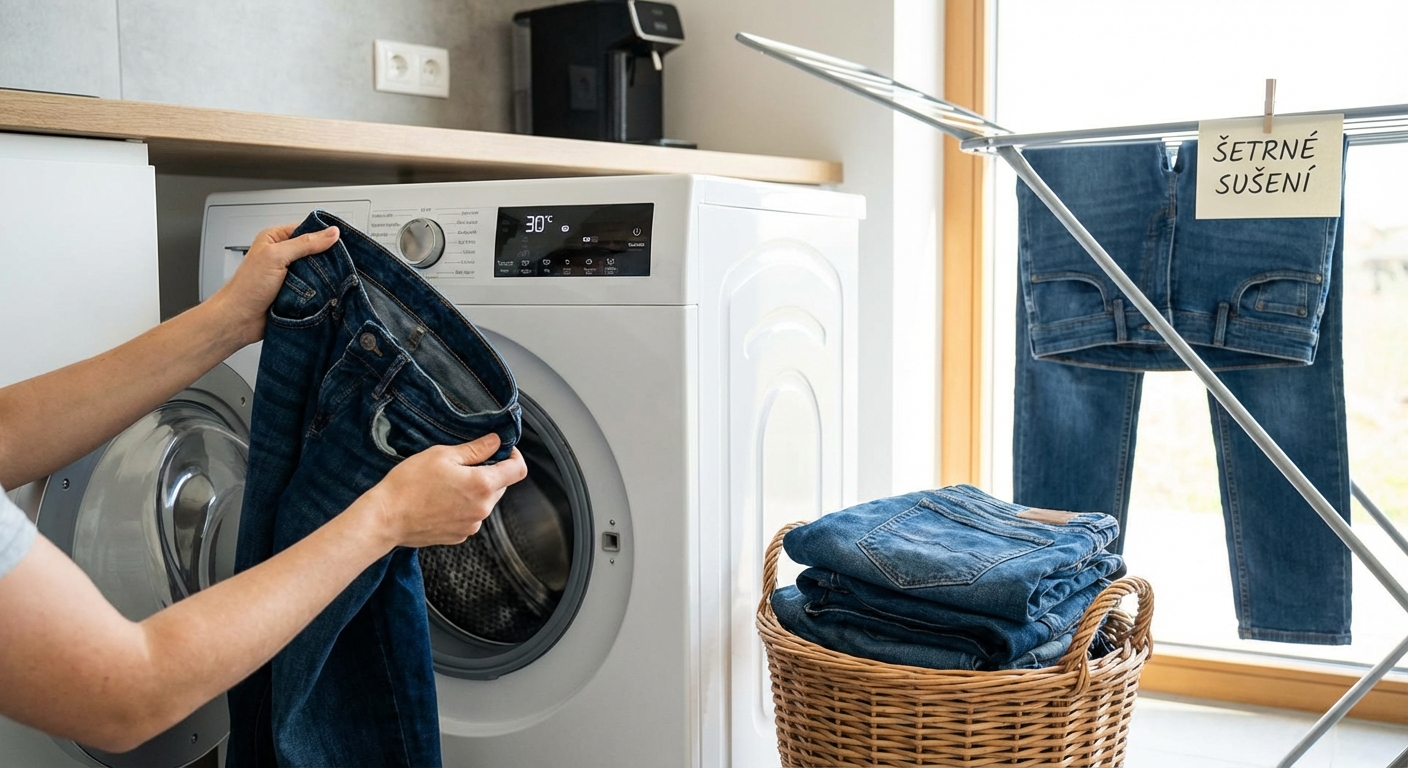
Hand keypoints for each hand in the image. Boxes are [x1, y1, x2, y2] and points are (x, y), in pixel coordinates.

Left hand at [211, 223, 340, 346]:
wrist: (239, 319)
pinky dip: (322, 290)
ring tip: (334, 278)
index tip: (341, 239)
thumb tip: (331, 233)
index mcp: (275, 239)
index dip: (324, 234)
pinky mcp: (297, 292)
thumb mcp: (276, 256)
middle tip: (341, 261)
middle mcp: (283, 255)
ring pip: (318, 270)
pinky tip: (328, 291)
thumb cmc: (247, 287)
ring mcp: (291, 274)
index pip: (307, 229)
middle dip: (327, 257)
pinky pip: (316, 287)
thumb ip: (304, 243)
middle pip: (315, 250)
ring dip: (325, 276)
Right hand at [363, 434, 527, 548]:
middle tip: (461, 464)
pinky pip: (470, 516)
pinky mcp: (459, 536)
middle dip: (488, 473)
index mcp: (482, 485)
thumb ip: (475, 449)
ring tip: (445, 484)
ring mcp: (471, 526)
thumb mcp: (442, 455)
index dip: (514, 456)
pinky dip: (463, 506)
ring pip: (484, 501)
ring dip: (474, 490)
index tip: (503, 450)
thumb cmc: (409, 484)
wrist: (385, 518)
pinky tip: (440, 500)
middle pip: (500, 485)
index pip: (518, 470)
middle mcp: (482, 509)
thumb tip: (496, 442)